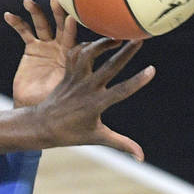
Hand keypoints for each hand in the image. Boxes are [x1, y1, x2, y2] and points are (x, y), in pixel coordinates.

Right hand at [5, 0, 76, 107]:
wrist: (35, 106)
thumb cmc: (55, 102)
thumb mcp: (67, 91)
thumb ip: (74, 81)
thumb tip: (87, 79)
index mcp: (73, 57)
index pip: (76, 38)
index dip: (73, 28)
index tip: (73, 18)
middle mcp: (62, 47)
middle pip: (62, 25)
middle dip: (59, 12)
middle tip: (56, 0)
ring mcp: (47, 45)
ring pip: (42, 24)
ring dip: (36, 12)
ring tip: (28, 2)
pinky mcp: (32, 47)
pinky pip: (24, 31)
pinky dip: (17, 22)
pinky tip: (8, 15)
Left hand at [34, 37, 155, 160]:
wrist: (41, 125)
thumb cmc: (71, 133)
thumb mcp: (98, 138)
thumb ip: (122, 144)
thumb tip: (142, 158)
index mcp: (96, 104)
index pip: (121, 91)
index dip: (137, 81)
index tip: (152, 69)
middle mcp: (86, 89)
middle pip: (109, 67)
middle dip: (125, 52)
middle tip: (140, 38)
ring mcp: (75, 79)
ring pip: (89, 54)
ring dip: (103, 43)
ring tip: (119, 35)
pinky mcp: (67, 73)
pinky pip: (75, 54)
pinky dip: (86, 46)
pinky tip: (99, 43)